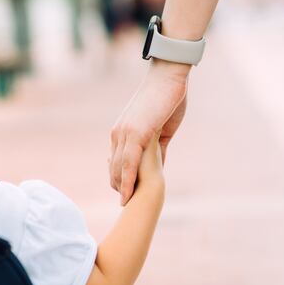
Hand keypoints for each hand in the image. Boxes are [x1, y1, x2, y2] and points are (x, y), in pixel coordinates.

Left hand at [110, 60, 188, 204]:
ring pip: (119, 167)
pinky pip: (129, 161)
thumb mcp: (162, 130)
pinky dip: (128, 179)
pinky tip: (128, 193)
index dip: (120, 179)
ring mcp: (126, 133)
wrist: (169, 77)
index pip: (117, 161)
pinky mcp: (136, 133)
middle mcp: (119, 133)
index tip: (123, 195)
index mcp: (123, 131)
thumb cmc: (167, 99)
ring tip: (125, 206)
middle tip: (123, 207)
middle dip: (118, 187)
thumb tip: (160, 164)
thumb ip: (159, 149)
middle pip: (114, 167)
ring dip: (121, 188)